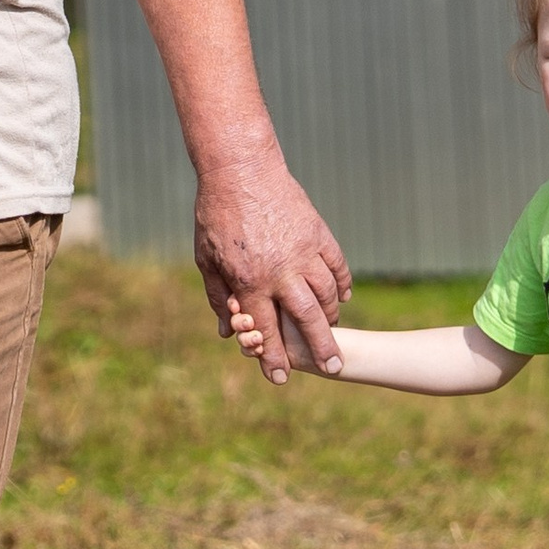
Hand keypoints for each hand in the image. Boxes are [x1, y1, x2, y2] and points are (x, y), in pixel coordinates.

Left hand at [193, 152, 349, 385]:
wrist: (240, 170)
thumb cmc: (216, 216)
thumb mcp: (206, 259)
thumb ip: (218, 297)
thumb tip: (227, 332)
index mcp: (249, 281)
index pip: (265, 329)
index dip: (273, 357)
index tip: (282, 378)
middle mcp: (280, 271)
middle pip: (305, 319)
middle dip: (320, 347)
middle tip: (334, 367)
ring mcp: (303, 252)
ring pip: (326, 294)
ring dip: (332, 316)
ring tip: (335, 331)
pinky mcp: (318, 234)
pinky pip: (337, 266)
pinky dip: (342, 284)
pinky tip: (342, 297)